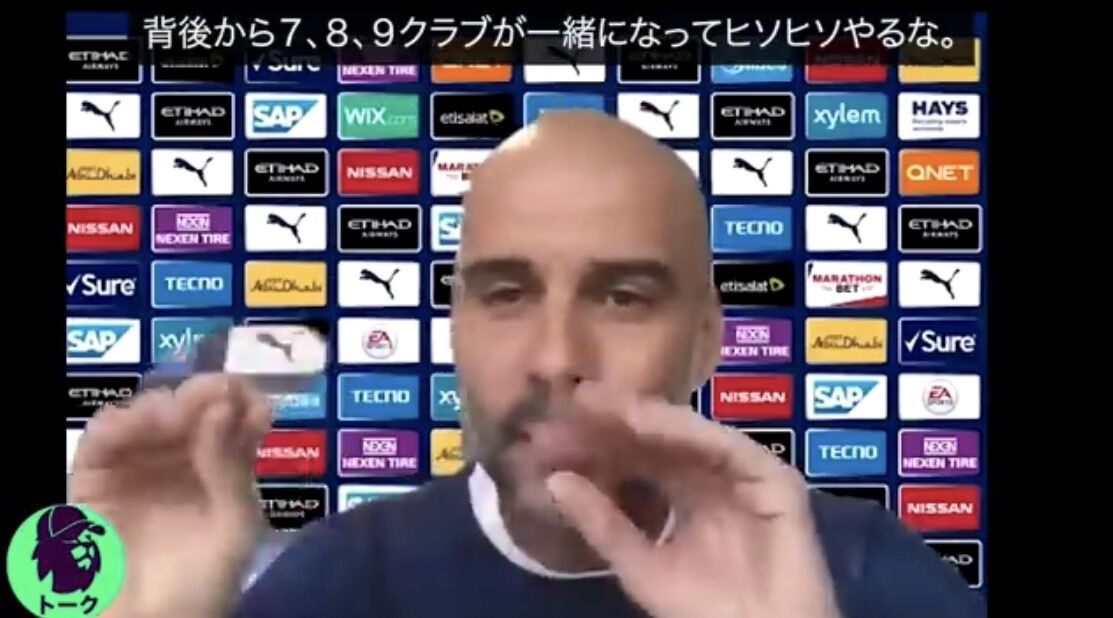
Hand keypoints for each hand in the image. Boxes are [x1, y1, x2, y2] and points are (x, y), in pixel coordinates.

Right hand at [70, 373, 272, 617]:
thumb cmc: (202, 586)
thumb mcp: (234, 527)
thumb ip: (231, 466)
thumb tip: (226, 402)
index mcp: (224, 472)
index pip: (234, 422)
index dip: (241, 401)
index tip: (246, 391)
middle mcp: (183, 463)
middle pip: (191, 413)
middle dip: (203, 397)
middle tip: (212, 393)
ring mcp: (139, 469)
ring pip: (147, 420)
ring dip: (161, 406)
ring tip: (175, 414)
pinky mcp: (95, 483)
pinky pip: (101, 444)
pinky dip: (117, 425)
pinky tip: (138, 421)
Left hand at [545, 382, 843, 617]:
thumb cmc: (703, 612)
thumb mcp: (639, 565)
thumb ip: (602, 524)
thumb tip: (554, 482)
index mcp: (685, 495)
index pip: (637, 457)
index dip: (597, 442)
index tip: (550, 431)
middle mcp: (713, 476)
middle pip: (658, 438)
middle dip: (611, 422)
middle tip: (564, 404)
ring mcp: (745, 473)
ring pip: (687, 432)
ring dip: (640, 415)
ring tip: (595, 402)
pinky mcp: (774, 478)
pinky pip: (724, 445)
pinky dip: (683, 429)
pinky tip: (642, 420)